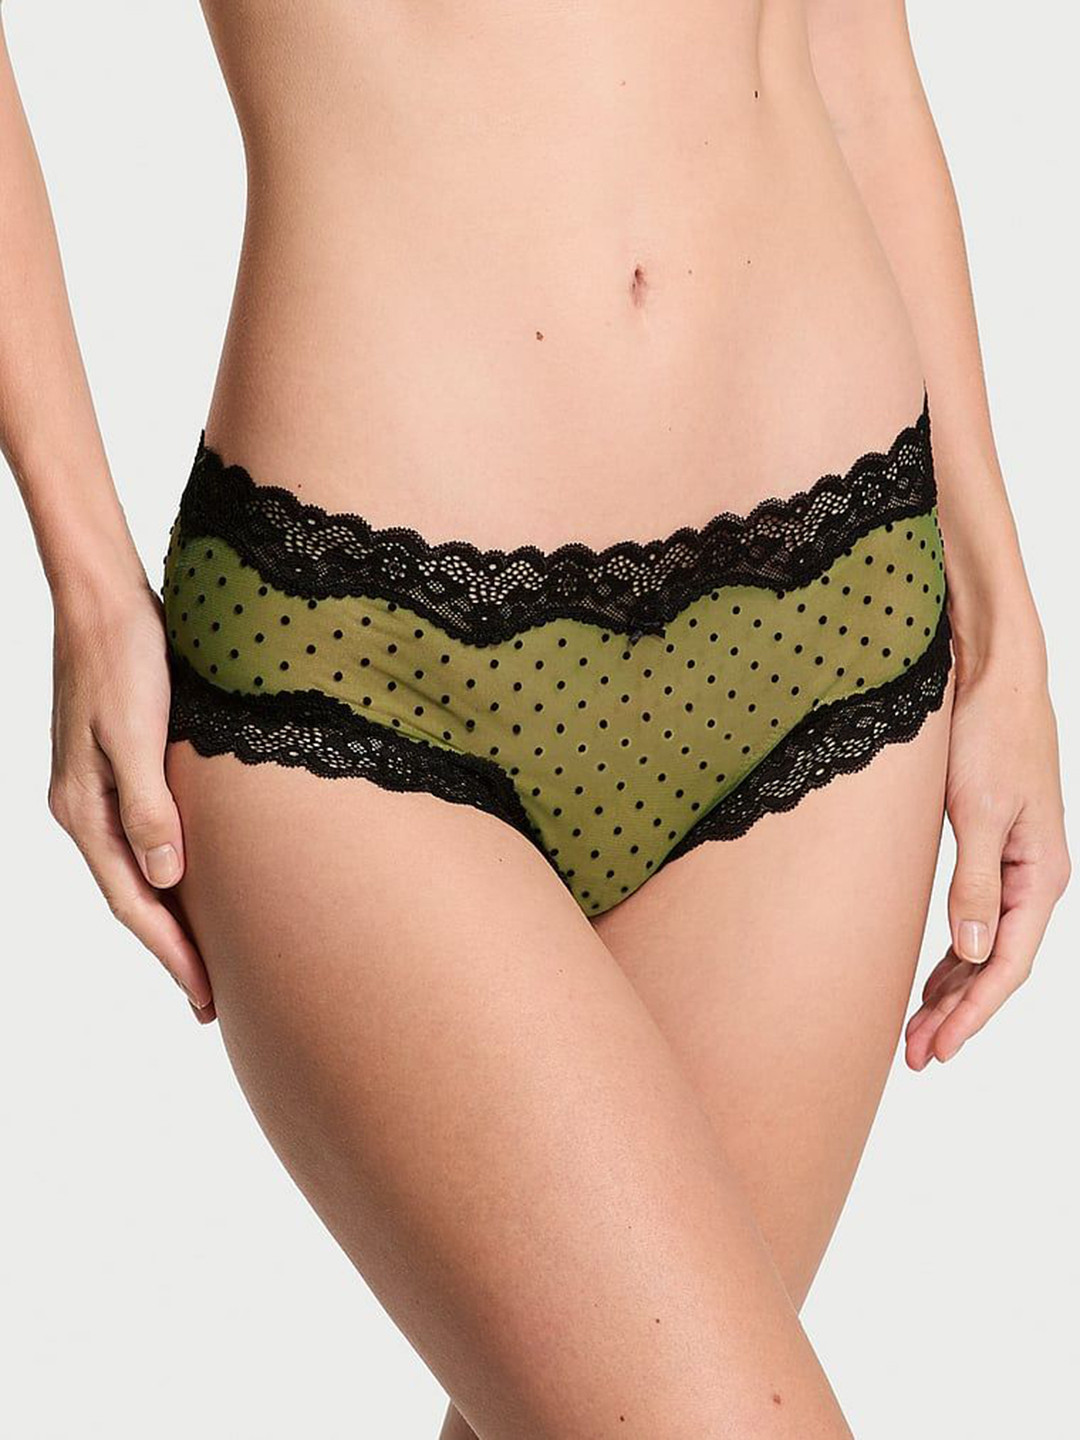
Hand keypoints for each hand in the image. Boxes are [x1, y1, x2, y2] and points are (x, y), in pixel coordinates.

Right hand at [46, 578, 214, 1022]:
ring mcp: (96, 789)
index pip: (135, 901)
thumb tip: (167, 878)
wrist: (103, 600)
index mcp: (84, 808)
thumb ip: (150, 807)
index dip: (172, 952)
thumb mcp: (137, 733)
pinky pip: (143, 840)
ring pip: (138, 872)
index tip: (207, 996)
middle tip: (212, 1001)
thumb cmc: (124, 658)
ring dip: (170, 918)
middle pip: (133, 897)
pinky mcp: (116, 768)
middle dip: (172, 951)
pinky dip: (169, 874)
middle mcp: (85, 808)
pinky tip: (192, 884)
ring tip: (207, 957)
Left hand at [906, 636, 1068, 1067]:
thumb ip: (976, 882)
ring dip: (952, 991)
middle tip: (914, 1055)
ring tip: (915, 1031)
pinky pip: (974, 918)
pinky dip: (952, 954)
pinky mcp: (990, 848)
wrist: (993, 676)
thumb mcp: (979, 810)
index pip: (1006, 964)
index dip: (972, 1013)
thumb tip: (970, 952)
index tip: (936, 1048)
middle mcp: (1033, 878)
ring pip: (983, 947)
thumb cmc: (988, 734)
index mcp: (1041, 875)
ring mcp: (1014, 865)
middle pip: (994, 966)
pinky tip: (931, 977)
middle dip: (956, 1014)